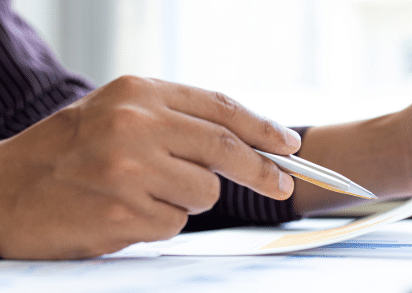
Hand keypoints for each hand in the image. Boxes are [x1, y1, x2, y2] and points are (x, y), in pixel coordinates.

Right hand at [0, 76, 300, 258]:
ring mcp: (130, 169)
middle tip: (282, 184)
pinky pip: (175, 222)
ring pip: (205, 192)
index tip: (288, 144)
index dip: (262, 127)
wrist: (5, 191)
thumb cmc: (69, 152)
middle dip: (262, 170)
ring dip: (187, 199)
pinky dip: (160, 221)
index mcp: (139, 93)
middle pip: (226, 149)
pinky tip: (124, 211)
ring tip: (143, 192)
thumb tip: (246, 141)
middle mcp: (136, 125)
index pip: (221, 107)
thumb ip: (177, 120)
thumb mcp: (119, 114)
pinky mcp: (125, 212)